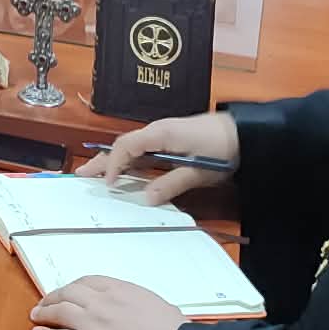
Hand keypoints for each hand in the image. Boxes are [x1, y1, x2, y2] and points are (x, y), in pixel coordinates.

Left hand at [30, 277, 184, 329]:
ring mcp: (92, 325)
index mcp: (121, 290)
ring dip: (44, 313)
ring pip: (59, 312)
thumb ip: (143, 305)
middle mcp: (102, 303)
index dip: (73, 287)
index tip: (67, 292)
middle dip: (53, 297)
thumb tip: (145, 311)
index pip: (88, 282)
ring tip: (36, 316)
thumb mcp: (161, 307)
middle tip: (44, 303)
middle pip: (68, 294)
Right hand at [76, 112, 238, 205]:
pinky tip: (125, 172)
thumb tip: (146, 198)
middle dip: (102, 161)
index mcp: (160, 134)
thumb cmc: (222, 150)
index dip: (113, 165)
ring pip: (131, 147)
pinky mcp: (171, 138)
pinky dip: (129, 160)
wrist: (246, 134)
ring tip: (95, 174)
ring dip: (113, 161)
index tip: (107, 184)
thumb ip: (171, 183)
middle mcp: (157, 131)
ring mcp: (163, 134)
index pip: (126, 147)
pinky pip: (142, 149)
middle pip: (123, 145)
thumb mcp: (198, 170)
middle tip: (81, 175)